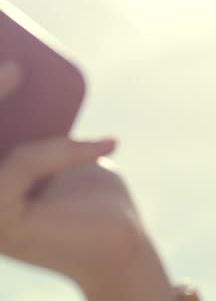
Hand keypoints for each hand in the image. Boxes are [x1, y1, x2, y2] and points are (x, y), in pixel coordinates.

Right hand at [0, 61, 172, 300]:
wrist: (120, 243)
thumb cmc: (87, 191)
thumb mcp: (54, 143)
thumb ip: (30, 119)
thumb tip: (15, 64)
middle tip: (0, 57)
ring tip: (19, 71)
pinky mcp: (4, 225)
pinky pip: (19, 168)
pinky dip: (57, 149)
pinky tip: (103, 144)